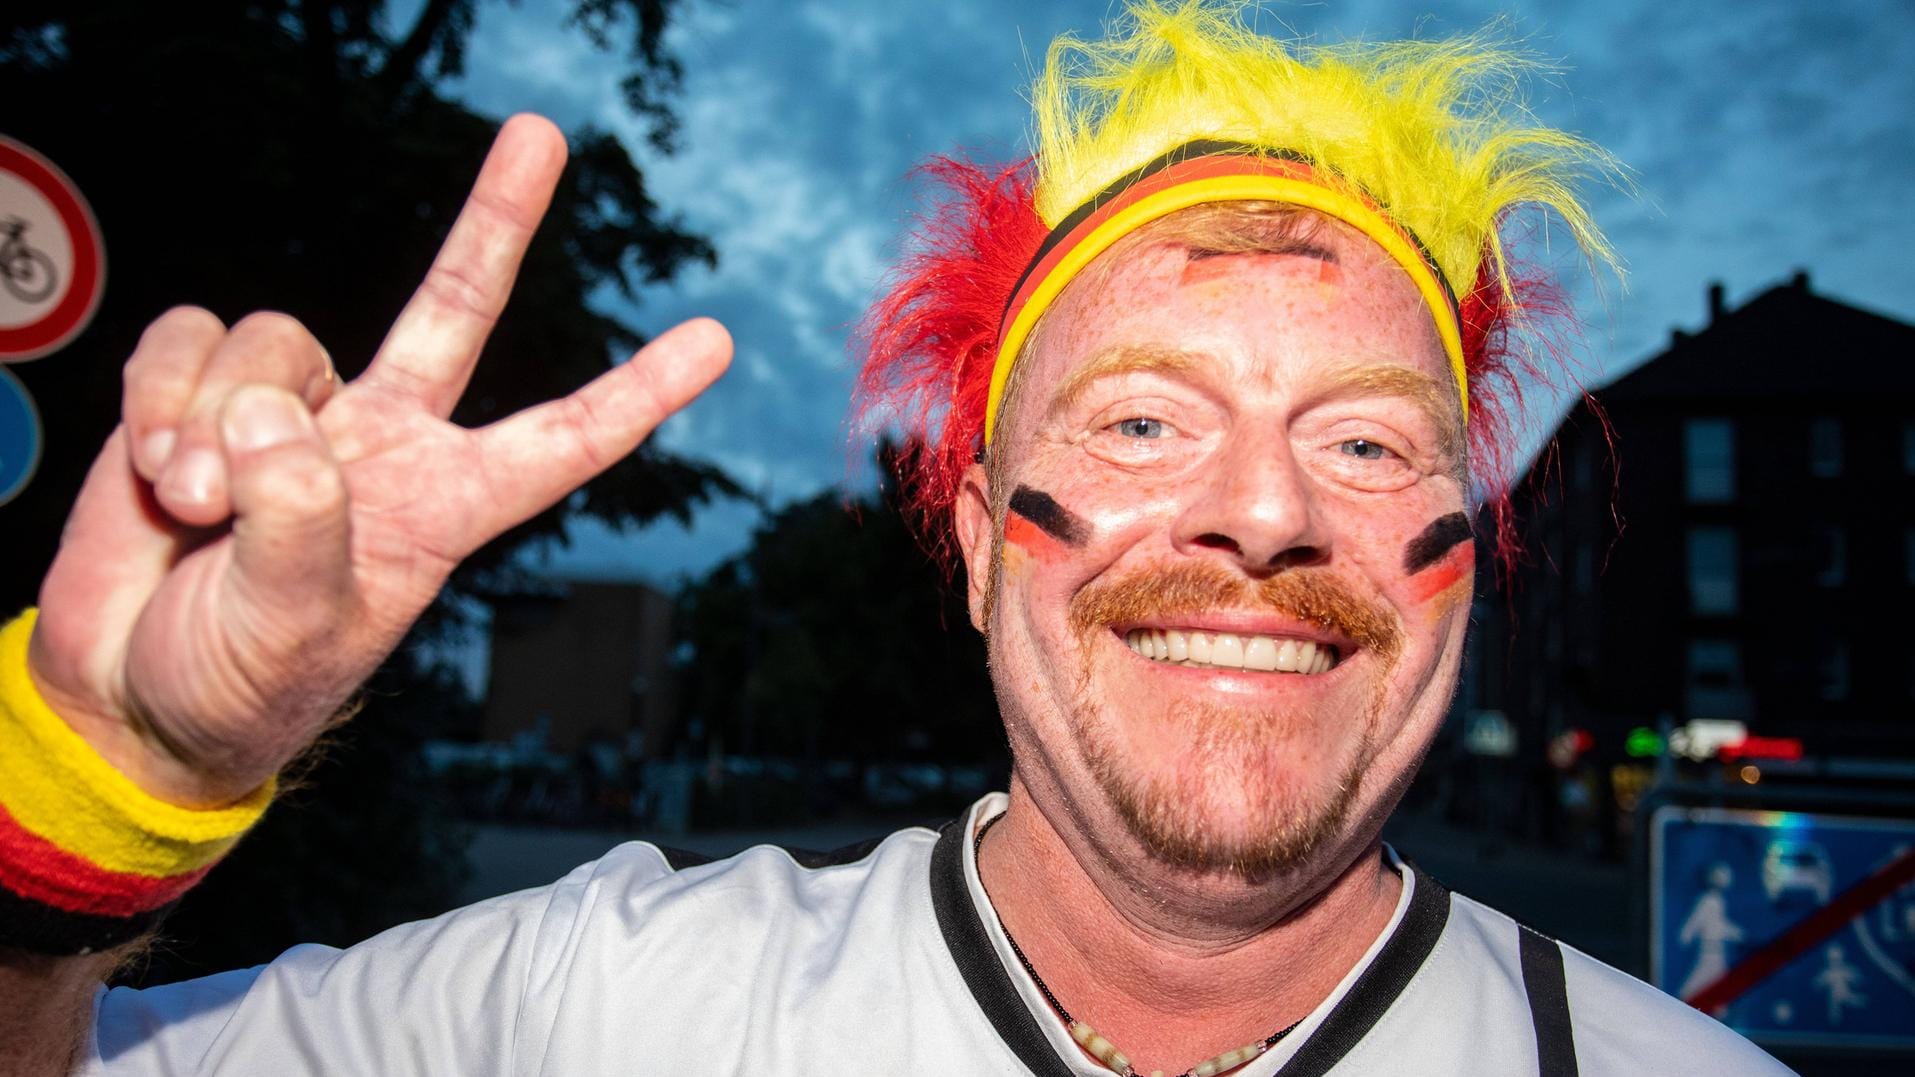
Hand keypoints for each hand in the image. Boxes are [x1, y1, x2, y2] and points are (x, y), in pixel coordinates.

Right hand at [26, 115, 731, 807]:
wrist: (131, 690)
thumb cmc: (237, 683)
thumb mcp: (292, 628)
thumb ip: (299, 524)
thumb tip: (274, 415)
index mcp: (441, 508)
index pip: (560, 442)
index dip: (636, 392)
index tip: (715, 341)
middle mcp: (382, 444)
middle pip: (454, 307)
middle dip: (497, 219)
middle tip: (541, 132)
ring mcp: (295, 414)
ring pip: (276, 343)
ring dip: (217, 424)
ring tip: (195, 508)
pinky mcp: (203, 393)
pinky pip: (191, 339)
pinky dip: (160, 398)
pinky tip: (154, 469)